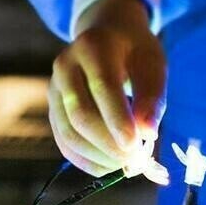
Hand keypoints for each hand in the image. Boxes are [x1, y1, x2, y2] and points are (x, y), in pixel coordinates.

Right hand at [49, 0, 166, 175]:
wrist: (106, 37)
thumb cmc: (134, 52)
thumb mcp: (153, 64)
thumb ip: (153, 97)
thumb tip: (147, 135)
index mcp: (92, 46)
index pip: (103, 87)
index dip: (118, 120)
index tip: (136, 146)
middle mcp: (65, 67)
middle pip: (81, 115)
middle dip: (108, 143)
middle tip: (134, 160)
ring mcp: (54, 91)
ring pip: (69, 134)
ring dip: (97, 156)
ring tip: (124, 165)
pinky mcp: (53, 111)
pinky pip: (64, 142)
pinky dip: (85, 160)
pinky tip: (107, 166)